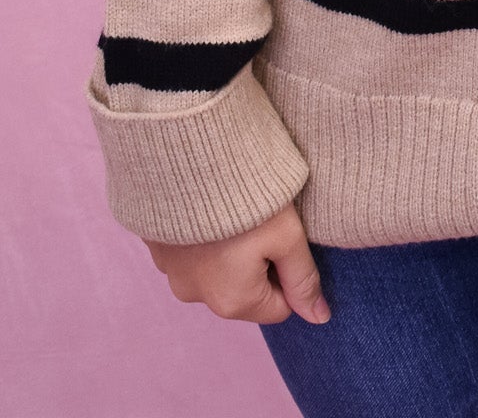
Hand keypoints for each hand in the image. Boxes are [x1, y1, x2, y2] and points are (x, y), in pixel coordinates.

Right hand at [145, 203, 329, 324]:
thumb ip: (304, 279)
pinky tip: (211, 208)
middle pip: (246, 292)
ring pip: (218, 273)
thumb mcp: (288, 236)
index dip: (288, 273)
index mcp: (232, 302)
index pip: (279, 306)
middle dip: (259, 264)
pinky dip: (205, 238)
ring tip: (235, 212)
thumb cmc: (247, 199)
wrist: (191, 159)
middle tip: (261, 223)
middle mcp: (196, 297)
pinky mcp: (158, 248)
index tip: (283, 239)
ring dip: (230, 251)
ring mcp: (171, 274)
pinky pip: (192, 254)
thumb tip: (319, 317)